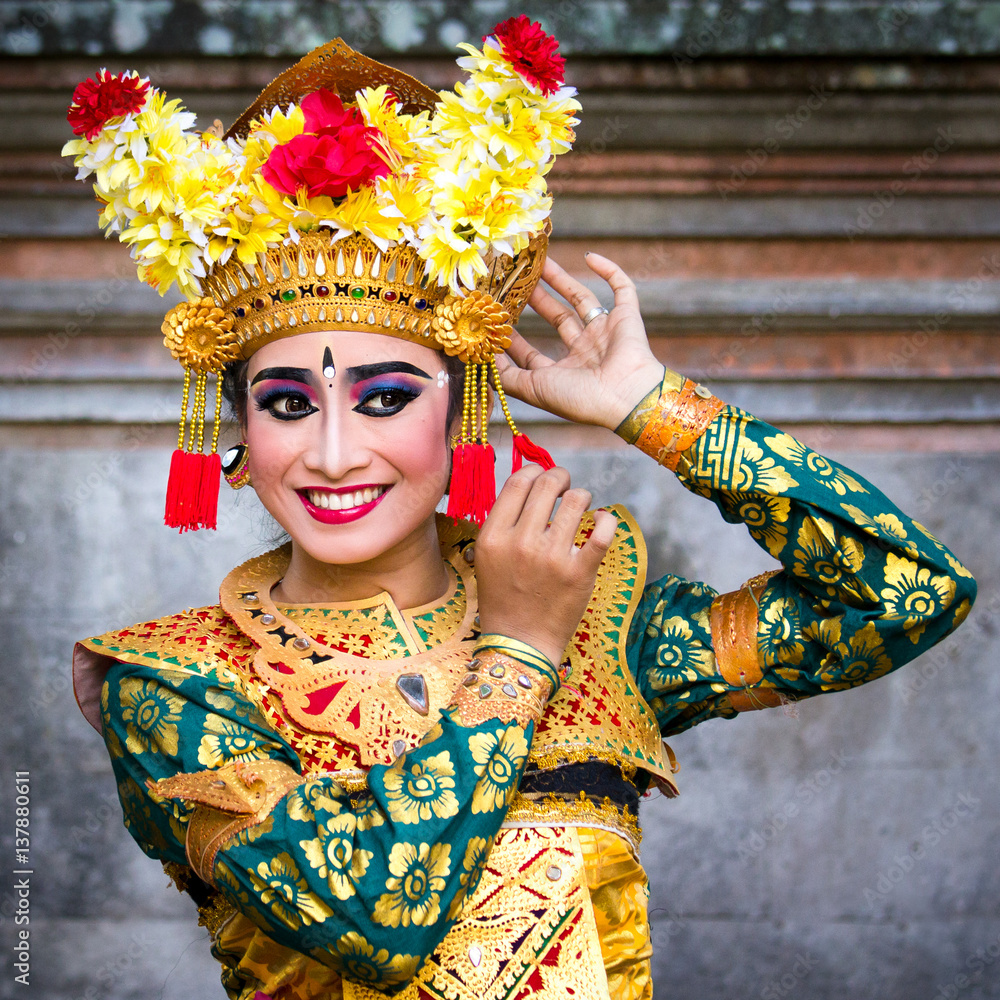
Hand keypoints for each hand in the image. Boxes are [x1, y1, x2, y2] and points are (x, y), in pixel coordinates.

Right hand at [475, 465, 617, 667]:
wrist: (519, 644)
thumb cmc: (504, 599)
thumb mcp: (487, 558)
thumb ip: (503, 523)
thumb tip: (529, 487)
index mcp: (494, 536)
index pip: (518, 482)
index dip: (535, 471)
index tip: (542, 477)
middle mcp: (521, 542)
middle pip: (548, 484)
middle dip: (561, 477)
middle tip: (565, 487)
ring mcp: (552, 558)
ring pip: (577, 500)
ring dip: (582, 497)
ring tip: (582, 506)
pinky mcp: (579, 573)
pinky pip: (603, 531)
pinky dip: (607, 519)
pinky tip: (603, 521)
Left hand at [496, 253, 664, 430]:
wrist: (624, 398)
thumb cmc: (579, 399)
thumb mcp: (533, 389)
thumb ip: (506, 376)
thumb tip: (481, 359)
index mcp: (563, 373)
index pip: (531, 352)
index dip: (513, 336)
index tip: (493, 316)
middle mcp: (584, 353)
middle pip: (556, 318)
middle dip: (535, 299)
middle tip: (515, 279)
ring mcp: (606, 334)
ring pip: (581, 299)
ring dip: (561, 280)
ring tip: (540, 262)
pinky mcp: (627, 318)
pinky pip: (621, 289)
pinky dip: (608, 271)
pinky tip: (589, 256)